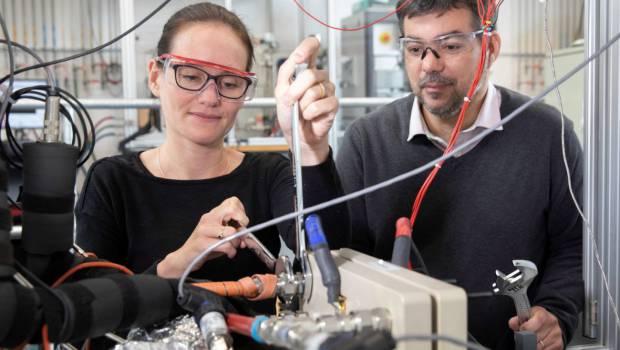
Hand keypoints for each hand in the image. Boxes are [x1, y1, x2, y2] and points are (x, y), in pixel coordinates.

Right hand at [157, 197, 249, 277]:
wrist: (185, 258)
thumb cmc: (205, 246)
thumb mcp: (220, 235)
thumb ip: (234, 231)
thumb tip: (247, 235)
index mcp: (213, 214)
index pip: (233, 201)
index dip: (241, 212)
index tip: (241, 225)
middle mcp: (208, 218)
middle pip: (232, 210)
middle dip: (242, 224)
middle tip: (240, 236)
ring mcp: (204, 230)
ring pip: (231, 231)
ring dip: (237, 242)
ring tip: (234, 247)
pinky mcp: (202, 243)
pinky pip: (225, 245)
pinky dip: (231, 251)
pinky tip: (229, 254)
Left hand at [275, 36, 338, 164]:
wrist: (297, 135)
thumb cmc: (289, 114)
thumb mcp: (280, 92)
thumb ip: (286, 72)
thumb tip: (298, 59)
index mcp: (304, 71)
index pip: (311, 49)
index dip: (309, 45)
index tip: (306, 50)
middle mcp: (318, 78)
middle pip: (311, 74)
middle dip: (297, 90)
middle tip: (294, 101)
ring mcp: (327, 90)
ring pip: (314, 91)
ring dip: (303, 105)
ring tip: (303, 111)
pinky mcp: (333, 104)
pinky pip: (321, 104)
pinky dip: (311, 113)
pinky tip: (310, 116)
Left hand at [508, 306, 563, 349]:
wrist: (553, 322)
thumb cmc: (538, 318)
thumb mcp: (528, 314)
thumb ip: (518, 319)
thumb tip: (512, 323)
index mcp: (543, 315)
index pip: (529, 327)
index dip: (522, 330)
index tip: (521, 330)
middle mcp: (552, 325)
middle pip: (534, 338)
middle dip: (527, 339)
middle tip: (525, 336)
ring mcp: (556, 336)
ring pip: (539, 347)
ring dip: (533, 345)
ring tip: (531, 340)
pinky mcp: (559, 345)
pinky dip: (539, 349)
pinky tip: (537, 344)